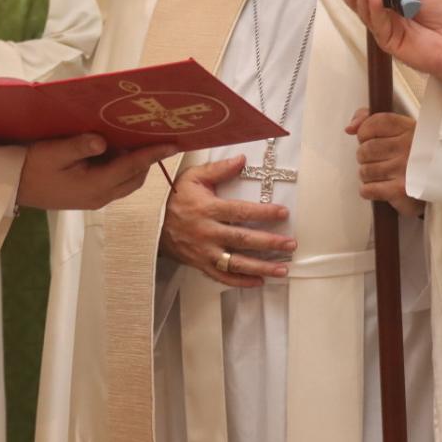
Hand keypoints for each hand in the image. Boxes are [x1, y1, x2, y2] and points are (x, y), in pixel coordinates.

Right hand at [15, 133, 175, 211]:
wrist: (14, 186)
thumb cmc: (32, 166)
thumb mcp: (52, 152)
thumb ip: (79, 146)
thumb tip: (103, 141)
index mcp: (94, 185)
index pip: (131, 167)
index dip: (153, 154)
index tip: (173, 144)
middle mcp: (100, 196)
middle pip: (135, 177)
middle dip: (148, 159)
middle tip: (155, 136)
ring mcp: (95, 199)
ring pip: (128, 182)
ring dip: (136, 165)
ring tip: (136, 140)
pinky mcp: (89, 198)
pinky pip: (117, 183)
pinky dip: (124, 169)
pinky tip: (116, 151)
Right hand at [159, 155, 296, 287]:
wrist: (150, 222)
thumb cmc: (175, 197)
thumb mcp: (193, 177)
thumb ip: (218, 170)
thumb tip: (242, 159)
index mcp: (207, 208)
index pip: (240, 212)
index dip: (263, 213)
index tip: (283, 213)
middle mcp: (207, 232)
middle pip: (243, 240)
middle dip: (269, 243)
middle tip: (291, 244)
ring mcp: (204, 251)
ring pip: (236, 263)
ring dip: (261, 267)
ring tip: (283, 269)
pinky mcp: (200, 264)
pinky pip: (222, 276)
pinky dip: (241, 281)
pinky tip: (259, 282)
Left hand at [346, 109, 420, 218]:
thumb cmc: (415, 155)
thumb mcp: (401, 130)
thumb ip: (370, 120)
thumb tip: (349, 128)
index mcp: (410, 129)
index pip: (373, 123)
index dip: (364, 133)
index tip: (370, 139)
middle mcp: (408, 147)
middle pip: (365, 149)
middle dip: (365, 157)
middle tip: (378, 160)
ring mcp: (404, 169)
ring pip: (364, 171)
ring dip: (368, 175)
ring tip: (382, 175)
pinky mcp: (400, 190)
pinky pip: (367, 189)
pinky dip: (369, 190)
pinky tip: (381, 187)